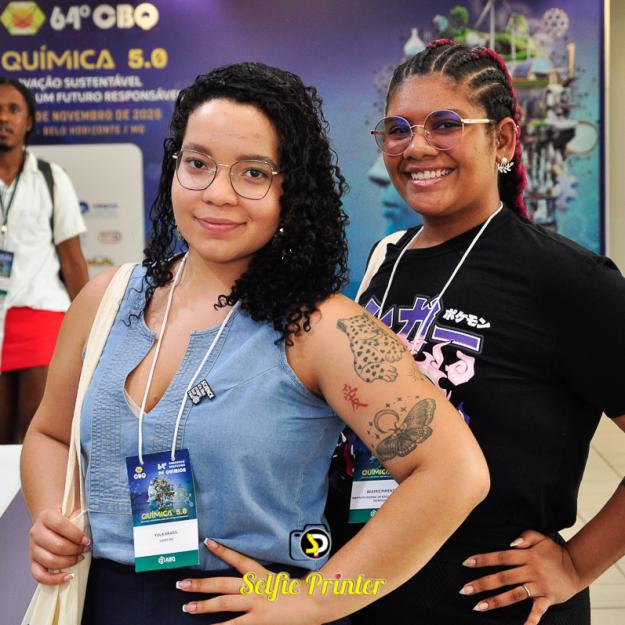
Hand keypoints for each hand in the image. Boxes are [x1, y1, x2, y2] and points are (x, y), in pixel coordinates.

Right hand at [29, 506, 90, 584]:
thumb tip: (87, 526)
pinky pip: (40, 576)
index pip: (61, 526)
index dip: (76, 535)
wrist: (49, 522)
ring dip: (69, 562)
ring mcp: (32, 549)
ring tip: (80, 558)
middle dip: (75, 550)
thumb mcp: (72, 510)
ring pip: (50, 561)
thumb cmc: (65, 517)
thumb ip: (79, 515)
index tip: (87, 541)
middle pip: (57, 546)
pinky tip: (68, 577)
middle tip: (86, 550)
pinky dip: (54, 579)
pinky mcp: (32, 562)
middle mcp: (36, 532)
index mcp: (46, 516)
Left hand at [175, 539, 321, 624]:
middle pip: (222, 583)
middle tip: (181, 583)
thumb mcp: (280, 578)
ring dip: (203, 605)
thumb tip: (250, 579)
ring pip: (223, 603)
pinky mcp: (257, 621)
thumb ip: (266, 578)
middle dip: (200, 584)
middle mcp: (254, 587)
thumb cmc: (299, 591)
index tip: (207, 542)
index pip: (238, 558)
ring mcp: (254, 604)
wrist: (312, 603)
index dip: (222, 550)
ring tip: (186, 605)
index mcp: (261, 574)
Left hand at [460, 530, 582, 624]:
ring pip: (514, 594)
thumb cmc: (553, 552)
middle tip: (464, 589)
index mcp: (527, 555)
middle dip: (482, 584)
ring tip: (478, 607)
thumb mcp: (540, 537)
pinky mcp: (548, 599)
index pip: (501, 557)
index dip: (483, 560)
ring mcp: (539, 586)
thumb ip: (525, 536)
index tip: (466, 563)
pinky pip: (538, 611)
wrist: (577, 567)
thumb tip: (510, 543)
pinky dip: (531, 620)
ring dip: (495, 601)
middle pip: (503, 578)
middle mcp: (531, 571)